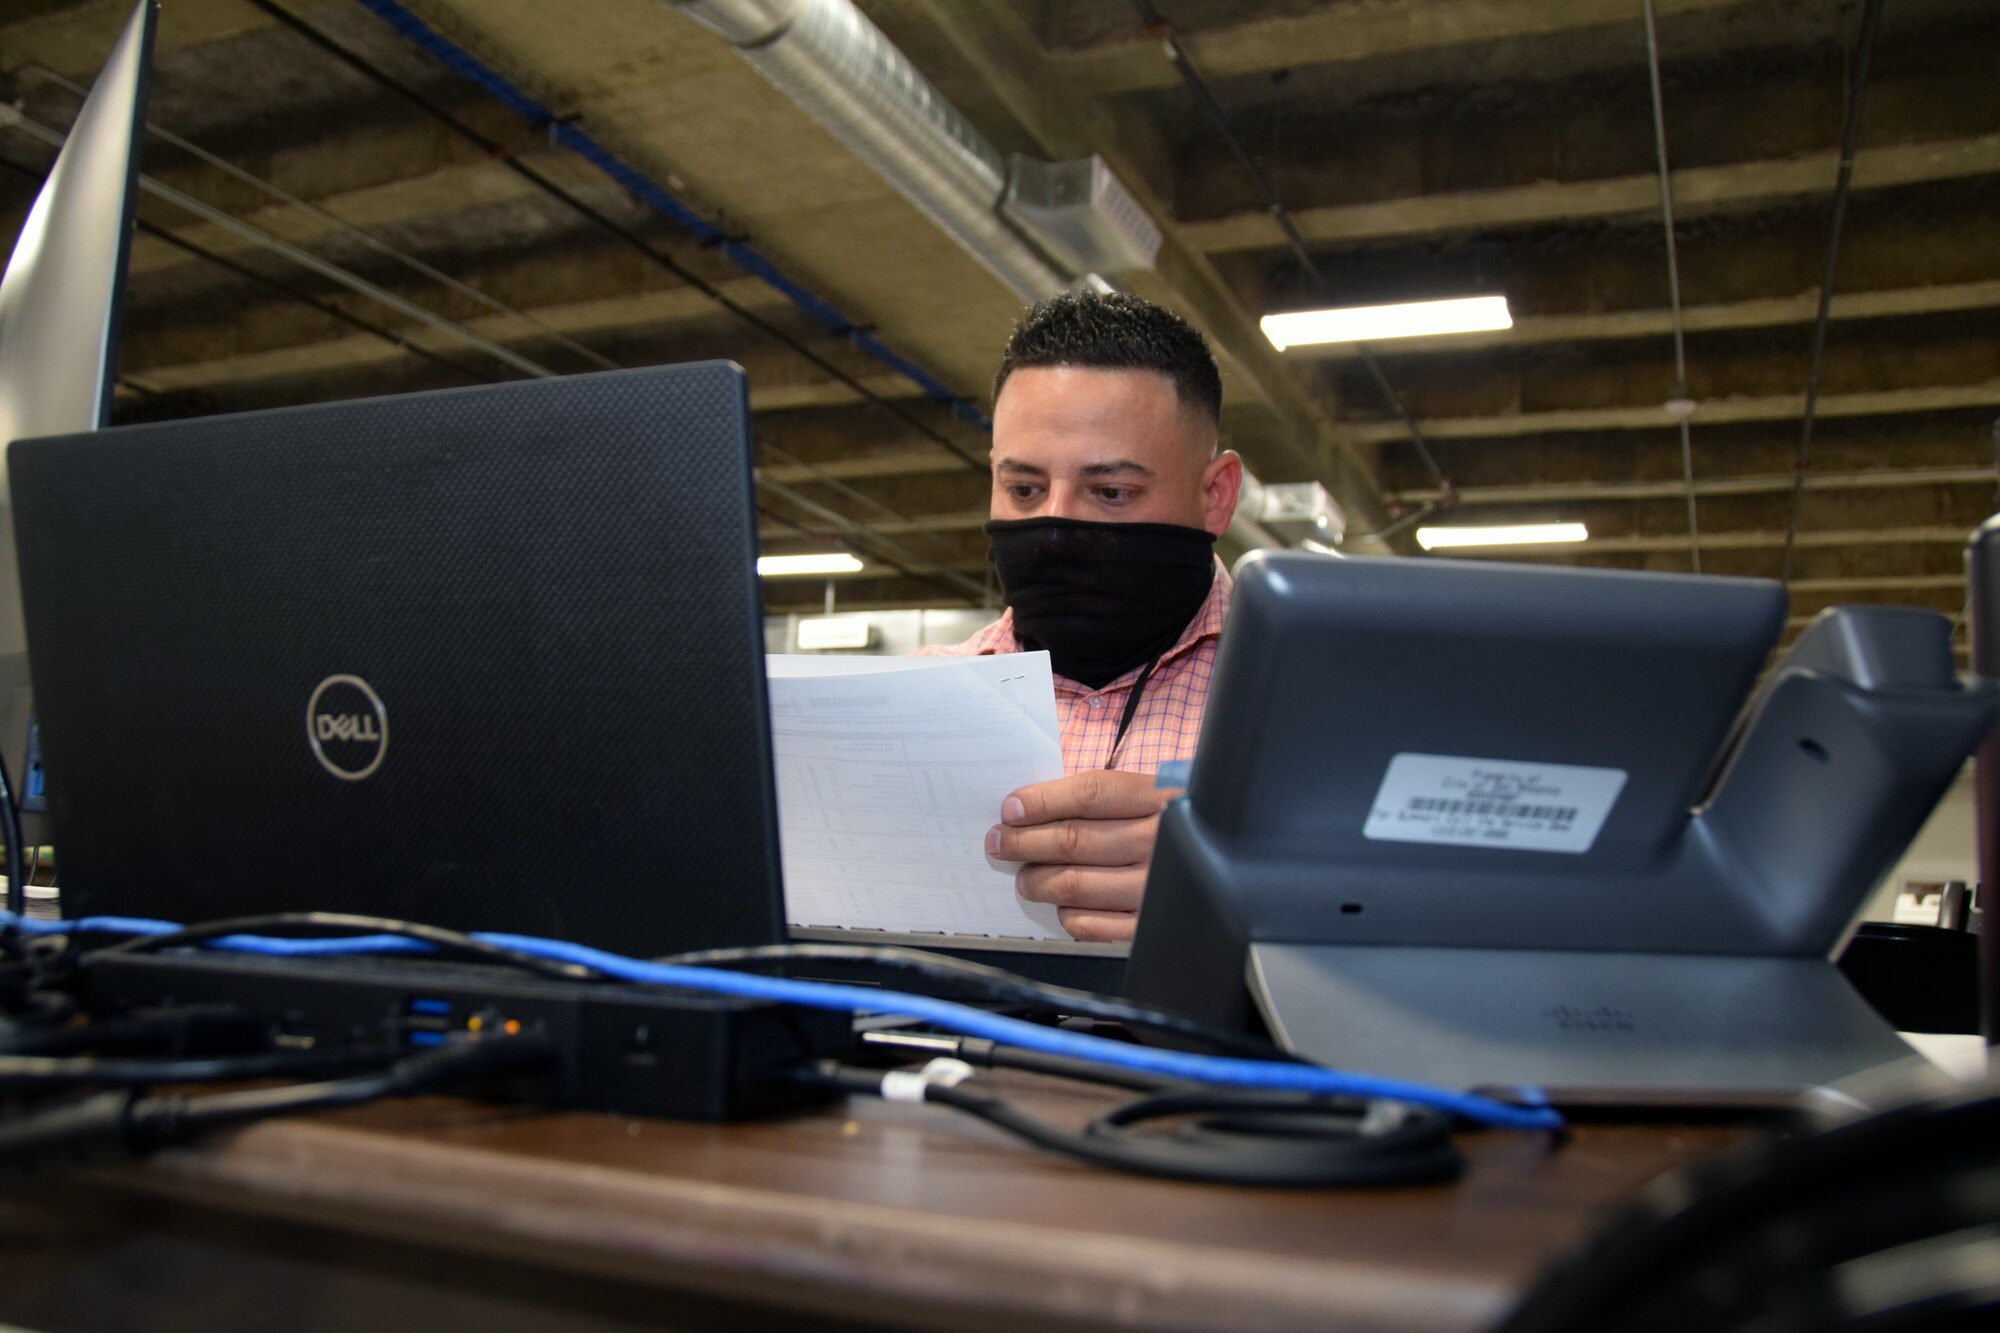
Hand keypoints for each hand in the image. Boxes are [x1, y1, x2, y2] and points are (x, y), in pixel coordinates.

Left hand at [984, 769, 1174, 942]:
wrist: (1230, 856)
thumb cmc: (1177, 822)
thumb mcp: (1152, 793)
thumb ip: (1102, 799)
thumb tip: (1031, 810)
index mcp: (1161, 797)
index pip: (1090, 795)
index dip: (1042, 802)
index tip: (1011, 810)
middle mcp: (1161, 841)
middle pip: (1075, 840)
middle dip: (1025, 843)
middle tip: (1001, 843)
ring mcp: (1158, 886)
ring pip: (1077, 884)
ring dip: (1039, 881)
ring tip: (1025, 877)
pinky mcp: (1152, 926)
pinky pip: (1094, 925)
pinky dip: (1068, 915)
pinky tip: (1061, 905)